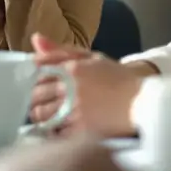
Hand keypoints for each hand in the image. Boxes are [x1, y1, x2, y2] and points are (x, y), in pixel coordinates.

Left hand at [29, 33, 153, 136]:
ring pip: (41, 114)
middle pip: (35, 94)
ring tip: (45, 113)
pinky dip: (51, 129)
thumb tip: (35, 39)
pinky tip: (57, 126)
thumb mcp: (90, 57)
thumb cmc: (115, 77)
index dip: (30, 78)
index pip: (36, 72)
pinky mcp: (81, 130)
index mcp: (72, 68)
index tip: (32, 82)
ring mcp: (76, 110)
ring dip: (38, 114)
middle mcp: (71, 89)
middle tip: (36, 100)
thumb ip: (60, 50)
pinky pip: (54, 131)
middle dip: (32, 97)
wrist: (141, 100)